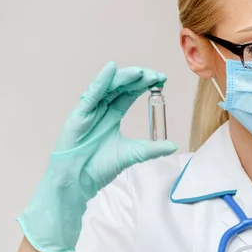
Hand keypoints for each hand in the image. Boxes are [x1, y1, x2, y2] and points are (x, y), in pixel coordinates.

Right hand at [18, 62, 177, 251]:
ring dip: (124, 78)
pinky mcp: (78, 115)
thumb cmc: (100, 167)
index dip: (144, 85)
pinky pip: (91, 95)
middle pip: (120, 88)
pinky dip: (101, 81)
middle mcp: (100, 110)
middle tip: (156, 75)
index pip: (129, 94)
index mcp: (112, 116)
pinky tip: (111, 69)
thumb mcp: (133, 154)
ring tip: (141, 72)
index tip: (161, 80)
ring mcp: (89, 111)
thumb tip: (173, 145)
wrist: (79, 182)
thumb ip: (152, 148)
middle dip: (138, 79)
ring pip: (108, 88)